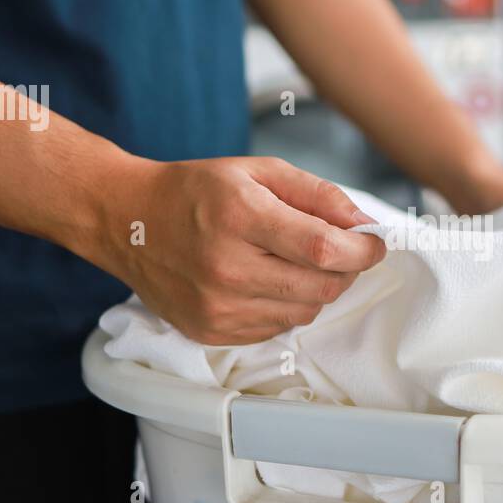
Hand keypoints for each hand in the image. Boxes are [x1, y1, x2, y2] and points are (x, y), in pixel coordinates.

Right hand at [90, 156, 385, 344]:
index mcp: (240, 217)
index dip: (362, 250)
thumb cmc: (195, 191)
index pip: (323, 248)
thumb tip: (363, 224)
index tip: (374, 244)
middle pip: (321, 287)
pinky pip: (276, 328)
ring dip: (316, 289)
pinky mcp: (210, 331)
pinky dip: (285, 306)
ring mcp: (217, 306)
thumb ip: (317, 195)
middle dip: (345, 270)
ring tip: (295, 262)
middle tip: (340, 251)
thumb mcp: (257, 170)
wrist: (127, 222)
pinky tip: (265, 281)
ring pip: (304, 312)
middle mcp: (227, 267)